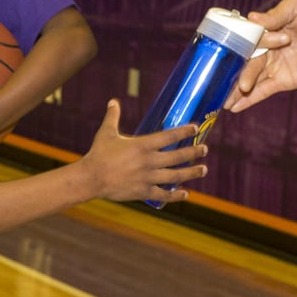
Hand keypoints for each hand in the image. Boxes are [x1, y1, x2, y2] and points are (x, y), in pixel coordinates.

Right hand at [77, 99, 206, 202]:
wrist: (90, 178)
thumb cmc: (98, 154)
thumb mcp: (106, 133)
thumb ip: (112, 117)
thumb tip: (113, 101)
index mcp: (142, 145)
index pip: (169, 136)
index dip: (185, 132)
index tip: (196, 129)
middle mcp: (148, 161)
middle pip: (178, 156)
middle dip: (194, 153)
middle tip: (205, 149)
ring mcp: (147, 178)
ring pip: (175, 176)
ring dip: (192, 173)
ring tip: (203, 170)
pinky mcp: (143, 191)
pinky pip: (163, 194)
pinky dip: (176, 195)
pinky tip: (185, 193)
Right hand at [225, 0, 296, 112]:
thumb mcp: (296, 7)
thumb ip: (274, 14)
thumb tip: (252, 18)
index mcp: (266, 29)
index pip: (247, 39)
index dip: (240, 46)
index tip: (228, 53)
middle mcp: (267, 49)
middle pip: (245, 62)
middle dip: (232, 73)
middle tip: (219, 83)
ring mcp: (275, 66)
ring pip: (251, 78)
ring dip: (236, 89)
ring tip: (221, 100)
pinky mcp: (284, 81)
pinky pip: (264, 91)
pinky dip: (250, 100)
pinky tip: (235, 107)